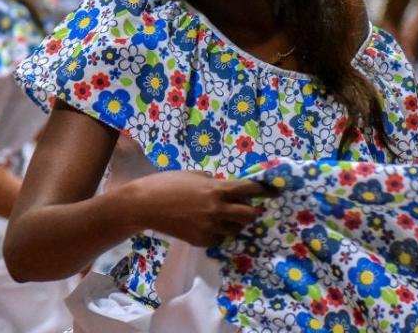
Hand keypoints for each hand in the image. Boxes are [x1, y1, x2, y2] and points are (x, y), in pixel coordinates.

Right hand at [123, 171, 275, 246]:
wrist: (145, 205)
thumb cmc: (167, 183)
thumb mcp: (193, 175)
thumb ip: (212, 182)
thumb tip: (224, 187)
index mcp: (216, 190)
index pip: (249, 190)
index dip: (263, 190)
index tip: (272, 191)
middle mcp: (217, 210)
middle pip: (249, 215)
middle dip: (251, 211)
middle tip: (245, 207)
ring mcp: (210, 228)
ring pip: (236, 229)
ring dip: (234, 223)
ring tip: (223, 217)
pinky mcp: (202, 241)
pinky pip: (220, 239)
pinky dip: (219, 233)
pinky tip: (208, 226)